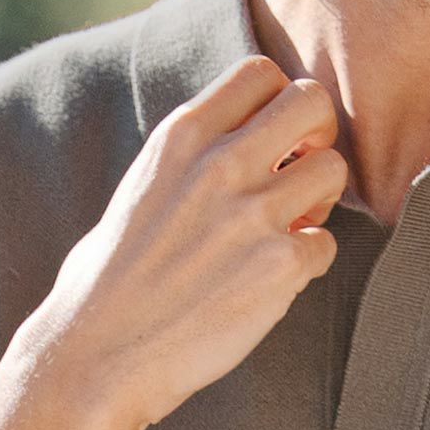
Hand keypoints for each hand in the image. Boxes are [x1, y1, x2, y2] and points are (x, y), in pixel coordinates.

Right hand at [29, 54, 348, 429]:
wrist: (95, 357)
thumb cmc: (107, 281)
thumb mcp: (140, 189)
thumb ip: (191, 159)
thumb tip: (237, 145)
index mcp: (181, 137)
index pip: (260, 71)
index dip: (277, 103)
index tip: (268, 141)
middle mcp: (220, 164)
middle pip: (313, 101)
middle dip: (317, 136)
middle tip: (298, 176)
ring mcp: (254, 213)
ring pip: (334, 169)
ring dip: (321, 201)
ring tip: (286, 231)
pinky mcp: (280, 266)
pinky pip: (327, 243)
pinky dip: (309, 263)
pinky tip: (273, 282)